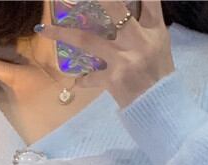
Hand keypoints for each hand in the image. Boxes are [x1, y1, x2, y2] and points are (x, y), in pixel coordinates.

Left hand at [33, 0, 175, 108]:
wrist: (162, 111)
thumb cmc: (159, 77)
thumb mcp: (159, 46)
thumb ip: (143, 27)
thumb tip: (122, 12)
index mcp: (155, 30)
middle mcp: (140, 40)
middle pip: (114, 7)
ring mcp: (125, 59)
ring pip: (88, 39)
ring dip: (63, 33)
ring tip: (44, 28)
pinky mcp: (114, 79)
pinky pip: (91, 77)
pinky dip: (83, 79)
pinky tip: (77, 81)